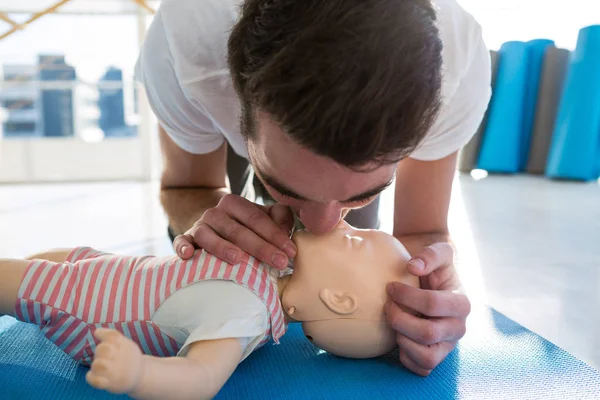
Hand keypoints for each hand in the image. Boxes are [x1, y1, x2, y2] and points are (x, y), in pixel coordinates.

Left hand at [86, 328, 143, 394]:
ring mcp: (114, 371)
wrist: (140, 375)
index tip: (97, 334)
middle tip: (104, 357)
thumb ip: (113, 336)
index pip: (111, 336)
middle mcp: (120, 356)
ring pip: (96, 364)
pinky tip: (94, 376)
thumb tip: (96, 331)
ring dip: (96, 366)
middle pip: (101, 349)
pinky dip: (91, 377)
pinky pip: (94, 380)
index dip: (102, 334)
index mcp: (124, 345)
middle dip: (99, 352)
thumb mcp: (126, 343)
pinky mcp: (109, 383)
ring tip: (101, 368)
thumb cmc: (129, 357)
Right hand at [173, 194, 296, 269]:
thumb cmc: (244, 226)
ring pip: (209, 235)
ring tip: (238, 259)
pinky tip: (189, 255)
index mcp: (236, 203)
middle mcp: (216, 212)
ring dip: (223, 247)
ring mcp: (199, 226)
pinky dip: (183, 247)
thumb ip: (280, 218)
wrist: (212, 226)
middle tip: (279, 263)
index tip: (291, 251)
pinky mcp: (186, 238)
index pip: (257, 218)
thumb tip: (287, 229)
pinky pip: (181, 241)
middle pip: (238, 230)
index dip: (275, 235)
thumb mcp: (263, 217)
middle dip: (261, 247)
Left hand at [384, 242, 470, 375]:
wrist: (428, 277)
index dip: (406, 296)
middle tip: (387, 306)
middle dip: (400, 319)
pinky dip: (406, 357)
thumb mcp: (437, 250)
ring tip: (394, 323)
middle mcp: (458, 327)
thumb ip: (430, 253)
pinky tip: (398, 338)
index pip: (433, 304)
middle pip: (428, 333)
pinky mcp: (436, 357)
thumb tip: (414, 267)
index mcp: (461, 303)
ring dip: (403, 340)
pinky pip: (422, 369)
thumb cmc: (431, 265)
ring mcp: (447, 345)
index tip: (390, 286)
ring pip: (427, 357)